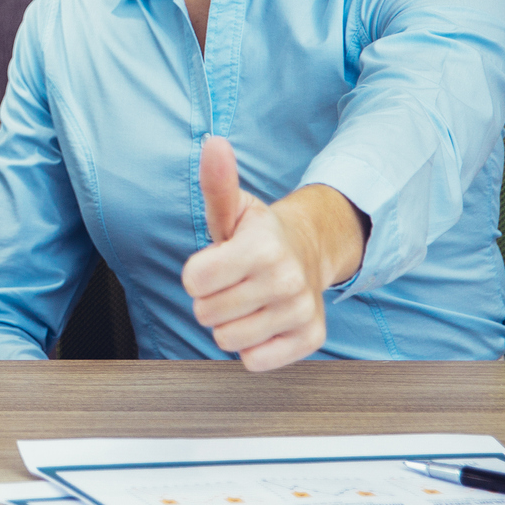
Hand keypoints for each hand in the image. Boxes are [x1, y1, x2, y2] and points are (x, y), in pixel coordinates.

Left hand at [180, 136, 364, 371]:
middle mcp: (287, 281)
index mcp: (262, 248)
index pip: (193, 282)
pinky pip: (255, 362)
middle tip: (232, 282)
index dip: (196, 274)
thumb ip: (216, 182)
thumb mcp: (232, 209)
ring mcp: (301, 312)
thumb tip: (213, 143)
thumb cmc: (257, 234)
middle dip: (210, 299)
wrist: (309, 254)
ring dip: (229, 323)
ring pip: (227, 340)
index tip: (214, 263)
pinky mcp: (310, 339)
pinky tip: (263, 321)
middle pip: (206, 314)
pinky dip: (252, 346)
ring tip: (246, 300)